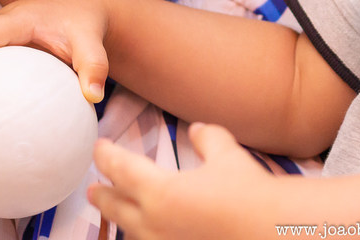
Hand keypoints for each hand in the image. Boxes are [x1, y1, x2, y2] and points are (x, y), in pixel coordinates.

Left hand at [90, 123, 275, 238]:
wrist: (267, 229)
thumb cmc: (246, 191)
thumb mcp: (227, 154)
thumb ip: (207, 138)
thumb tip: (197, 130)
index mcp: (160, 192)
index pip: (122, 169)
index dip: (107, 156)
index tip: (98, 148)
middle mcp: (154, 223)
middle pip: (116, 207)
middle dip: (103, 196)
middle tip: (92, 189)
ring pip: (130, 232)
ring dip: (121, 220)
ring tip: (119, 214)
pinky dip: (143, 234)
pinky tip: (148, 232)